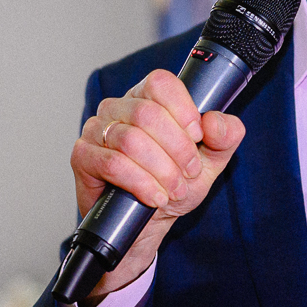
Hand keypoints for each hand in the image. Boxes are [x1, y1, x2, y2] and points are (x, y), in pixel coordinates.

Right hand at [71, 69, 244, 299]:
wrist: (147, 224)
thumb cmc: (173, 185)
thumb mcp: (209, 162)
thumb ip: (224, 137)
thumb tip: (215, 122)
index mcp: (146, 97)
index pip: (161, 83)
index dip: (183, 110)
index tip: (197, 137)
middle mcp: (117, 108)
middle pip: (147, 114)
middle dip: (177, 149)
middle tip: (189, 172)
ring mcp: (95, 130)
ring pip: (130, 140)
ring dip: (161, 170)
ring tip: (174, 190)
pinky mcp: (83, 156)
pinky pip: (112, 163)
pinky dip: (140, 183)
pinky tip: (155, 197)